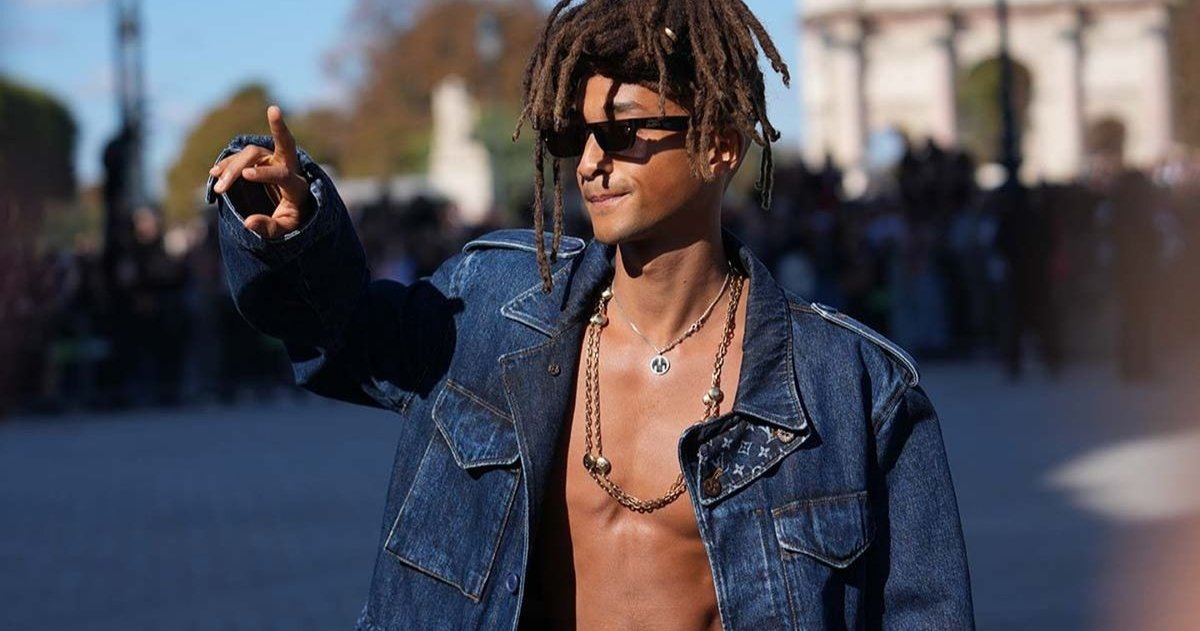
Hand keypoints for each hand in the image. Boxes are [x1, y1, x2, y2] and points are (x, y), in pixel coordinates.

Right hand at [209, 105, 313, 238]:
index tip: (245, 175)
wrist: (289, 209)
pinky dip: (228, 163)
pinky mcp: (259, 159)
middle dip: (280, 127)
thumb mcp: (283, 229)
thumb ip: (268, 228)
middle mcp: (288, 167)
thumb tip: (248, 223)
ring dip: (233, 167)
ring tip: (218, 185)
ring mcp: (273, 160)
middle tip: (274, 109)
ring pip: (252, 154)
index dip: (264, 173)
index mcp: (298, 186)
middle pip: (285, 144)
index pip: (283, 174)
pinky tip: (215, 173)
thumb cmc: (290, 220)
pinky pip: (241, 156)